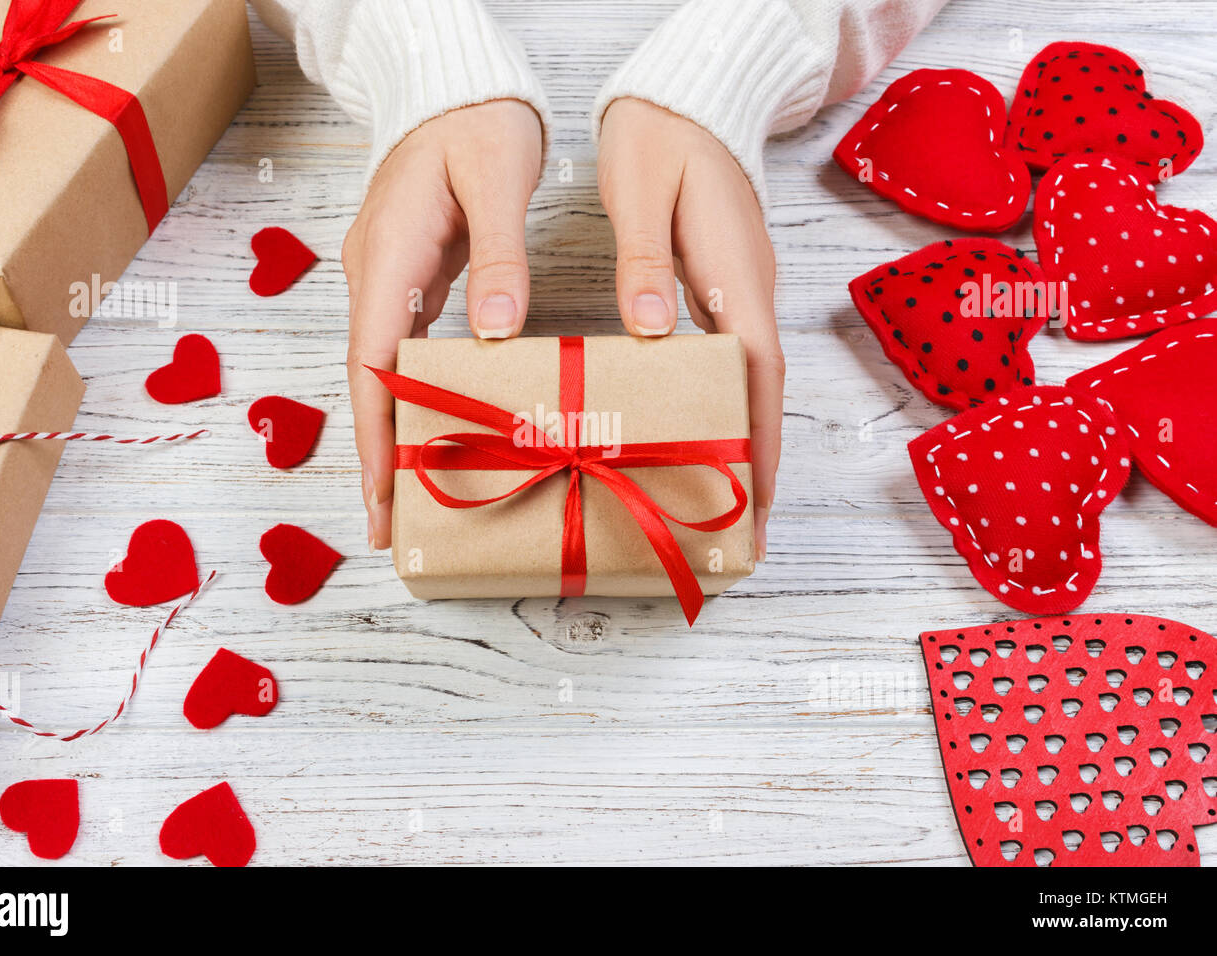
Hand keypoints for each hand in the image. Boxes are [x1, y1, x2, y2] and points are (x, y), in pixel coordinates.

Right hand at [344, 99, 542, 550]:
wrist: (451, 83)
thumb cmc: (475, 121)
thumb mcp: (496, 175)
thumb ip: (496, 253)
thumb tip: (495, 328)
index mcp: (390, 254)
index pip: (372, 362)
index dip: (376, 435)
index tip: (380, 495)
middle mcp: (374, 272)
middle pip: (368, 380)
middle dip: (376, 453)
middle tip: (389, 525)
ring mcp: (385, 275)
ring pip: (382, 369)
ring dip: (392, 431)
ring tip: (408, 495)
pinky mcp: (407, 274)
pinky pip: (402, 348)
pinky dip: (411, 395)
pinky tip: (431, 428)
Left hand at [597, 97, 784, 559]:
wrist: (688, 95)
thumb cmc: (661, 136)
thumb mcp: (642, 186)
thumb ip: (646, 256)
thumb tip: (652, 327)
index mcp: (735, 272)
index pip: (757, 374)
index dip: (758, 443)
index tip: (755, 502)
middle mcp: (750, 287)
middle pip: (765, 391)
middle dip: (759, 461)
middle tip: (746, 530)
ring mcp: (743, 287)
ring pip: (752, 379)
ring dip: (747, 438)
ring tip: (728, 499)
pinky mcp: (726, 284)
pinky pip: (735, 358)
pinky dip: (729, 403)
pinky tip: (705, 429)